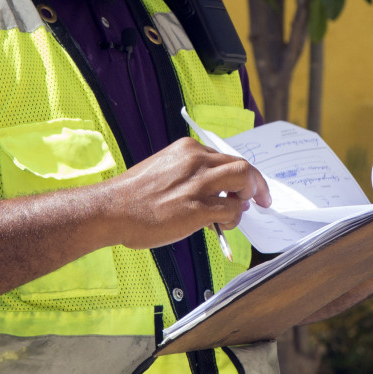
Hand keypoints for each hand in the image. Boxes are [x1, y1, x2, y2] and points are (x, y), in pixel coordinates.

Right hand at [103, 137, 270, 249]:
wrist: (110, 210)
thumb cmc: (133, 196)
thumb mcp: (164, 170)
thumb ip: (190, 175)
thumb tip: (215, 193)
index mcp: (187, 150)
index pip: (226, 157)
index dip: (241, 173)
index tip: (247, 185)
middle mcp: (195, 161)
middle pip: (242, 165)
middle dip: (257, 183)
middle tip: (261, 198)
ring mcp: (197, 184)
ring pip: (244, 181)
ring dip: (249, 197)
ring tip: (239, 211)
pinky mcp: (196, 208)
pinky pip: (232, 209)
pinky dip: (235, 217)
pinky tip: (224, 224)